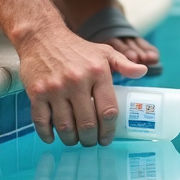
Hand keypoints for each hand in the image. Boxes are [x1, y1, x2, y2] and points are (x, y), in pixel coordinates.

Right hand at [19, 26, 146, 146]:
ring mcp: (55, 88)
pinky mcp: (36, 92)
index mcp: (97, 72)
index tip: (106, 138)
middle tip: (90, 142)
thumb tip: (143, 71)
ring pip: (65, 127)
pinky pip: (42, 122)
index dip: (109, 130)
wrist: (42, 37)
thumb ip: (124, 64)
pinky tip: (53, 137)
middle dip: (90, 140)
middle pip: (87, 124)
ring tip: (74, 140)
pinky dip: (48, 135)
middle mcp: (77, 81)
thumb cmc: (76, 48)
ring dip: (71, 140)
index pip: (108, 111)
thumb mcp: (104, 52)